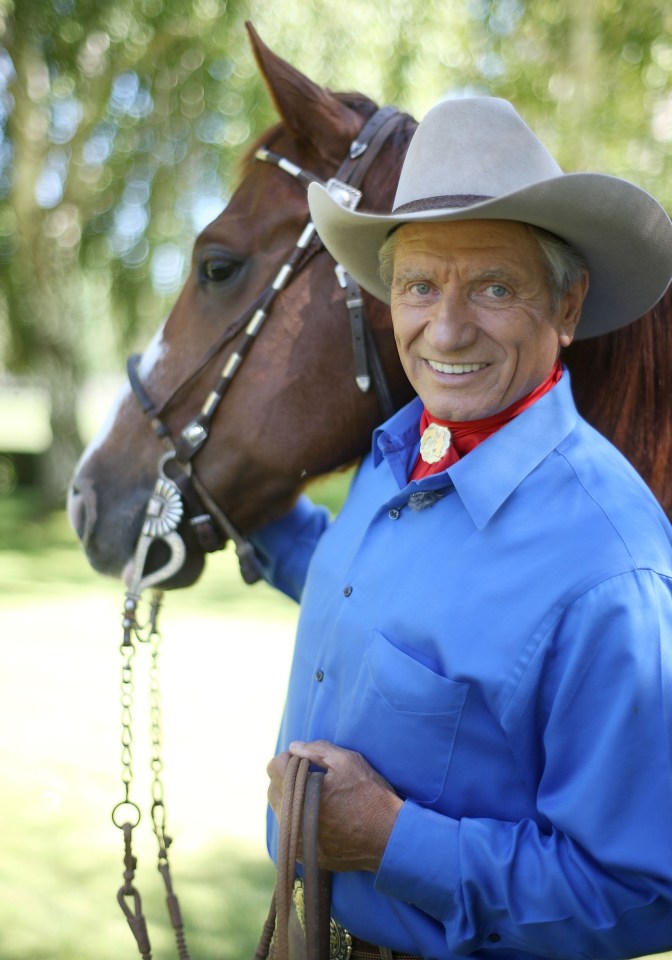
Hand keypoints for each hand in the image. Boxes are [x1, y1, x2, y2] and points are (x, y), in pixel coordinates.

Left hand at [267, 739, 402, 872]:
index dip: (288, 759)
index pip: (274, 768)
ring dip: (292, 800)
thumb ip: (317, 750)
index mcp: (300, 793)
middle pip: (273, 790)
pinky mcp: (307, 856)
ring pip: (280, 813)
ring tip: (317, 796)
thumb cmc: (370, 795)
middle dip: (287, 779)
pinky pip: (291, 833)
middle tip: (310, 776)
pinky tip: (319, 817)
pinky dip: (299, 822)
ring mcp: (298, 841)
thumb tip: (294, 747)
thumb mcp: (348, 761)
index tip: (304, 760)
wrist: (389, 838)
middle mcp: (293, 820)